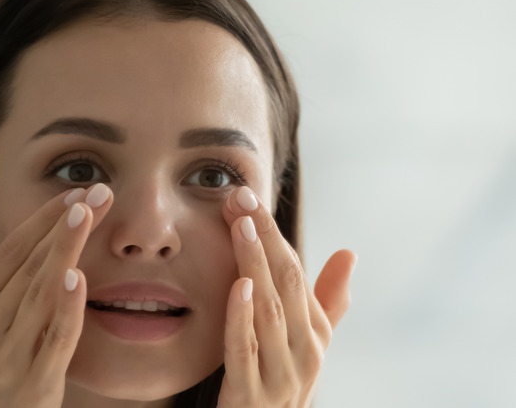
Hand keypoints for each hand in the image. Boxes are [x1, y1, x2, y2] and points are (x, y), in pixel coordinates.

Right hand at [0, 184, 112, 407]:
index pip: (6, 256)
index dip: (38, 222)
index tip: (69, 196)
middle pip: (29, 266)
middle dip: (64, 225)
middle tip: (96, 191)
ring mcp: (7, 357)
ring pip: (42, 293)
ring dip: (68, 249)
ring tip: (90, 213)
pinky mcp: (34, 384)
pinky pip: (55, 339)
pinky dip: (68, 308)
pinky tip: (79, 275)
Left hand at [217, 187, 355, 406]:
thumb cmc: (281, 381)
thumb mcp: (306, 343)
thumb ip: (326, 301)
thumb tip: (349, 253)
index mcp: (316, 334)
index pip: (297, 273)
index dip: (273, 233)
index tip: (250, 199)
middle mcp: (305, 353)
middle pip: (286, 284)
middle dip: (264, 238)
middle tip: (241, 200)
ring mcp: (280, 376)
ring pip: (269, 311)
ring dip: (254, 264)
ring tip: (239, 227)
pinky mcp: (250, 396)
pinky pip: (246, 350)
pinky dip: (242, 316)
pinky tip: (238, 285)